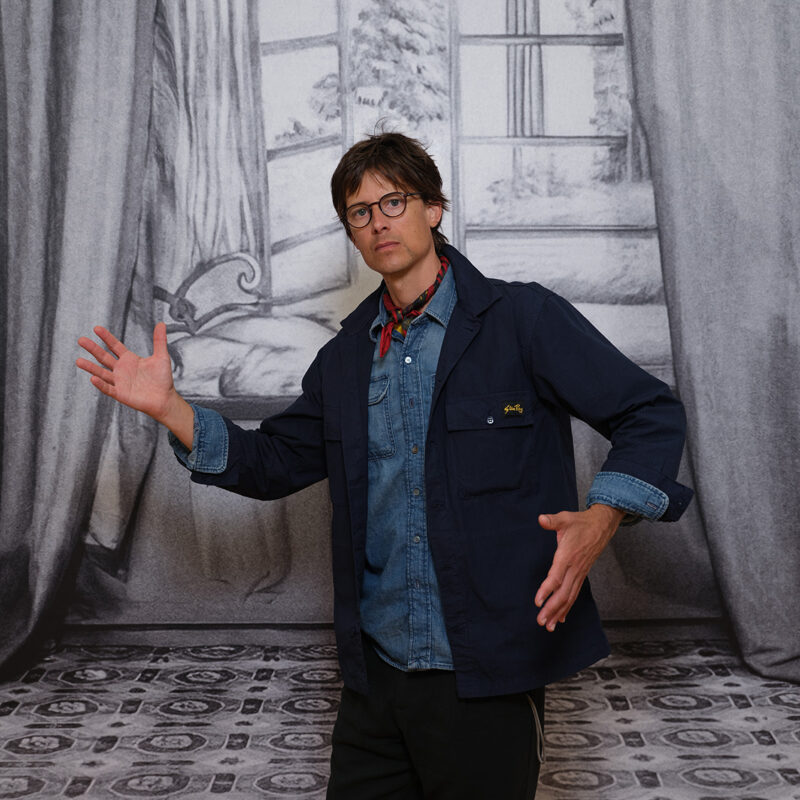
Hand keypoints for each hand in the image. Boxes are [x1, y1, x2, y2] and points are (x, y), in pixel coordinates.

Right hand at [76, 323, 176, 418]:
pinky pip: (108, 388)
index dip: (106, 337)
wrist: (165, 399)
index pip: (114, 346)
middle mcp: (121, 369)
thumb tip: (161, 323)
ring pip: (101, 373)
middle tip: (81, 340)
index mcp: (129, 359)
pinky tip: (93, 378)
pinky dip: (101, 384)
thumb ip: (159, 341)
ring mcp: (119, 382)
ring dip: (90, 367)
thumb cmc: (163, 379)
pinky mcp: (120, 394)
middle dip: (93, 348)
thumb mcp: (161, 357)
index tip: (96, 328)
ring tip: (78, 361)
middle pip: (103, 357)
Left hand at [534, 504, 623, 631]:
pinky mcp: (582, 575)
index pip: (556, 577)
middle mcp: (574, 568)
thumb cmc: (580, 523)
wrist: (601, 526)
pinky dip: (567, 607)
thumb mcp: (565, 518)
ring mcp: (580, 573)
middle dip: (551, 609)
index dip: (547, 590)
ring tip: (549, 626)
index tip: (537, 602)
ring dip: (558, 612)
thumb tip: (541, 519)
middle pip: (563, 593)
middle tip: (540, 621)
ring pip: (569, 597)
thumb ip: (552, 521)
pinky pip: (574, 594)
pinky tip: (560, 618)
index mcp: (567, 556)